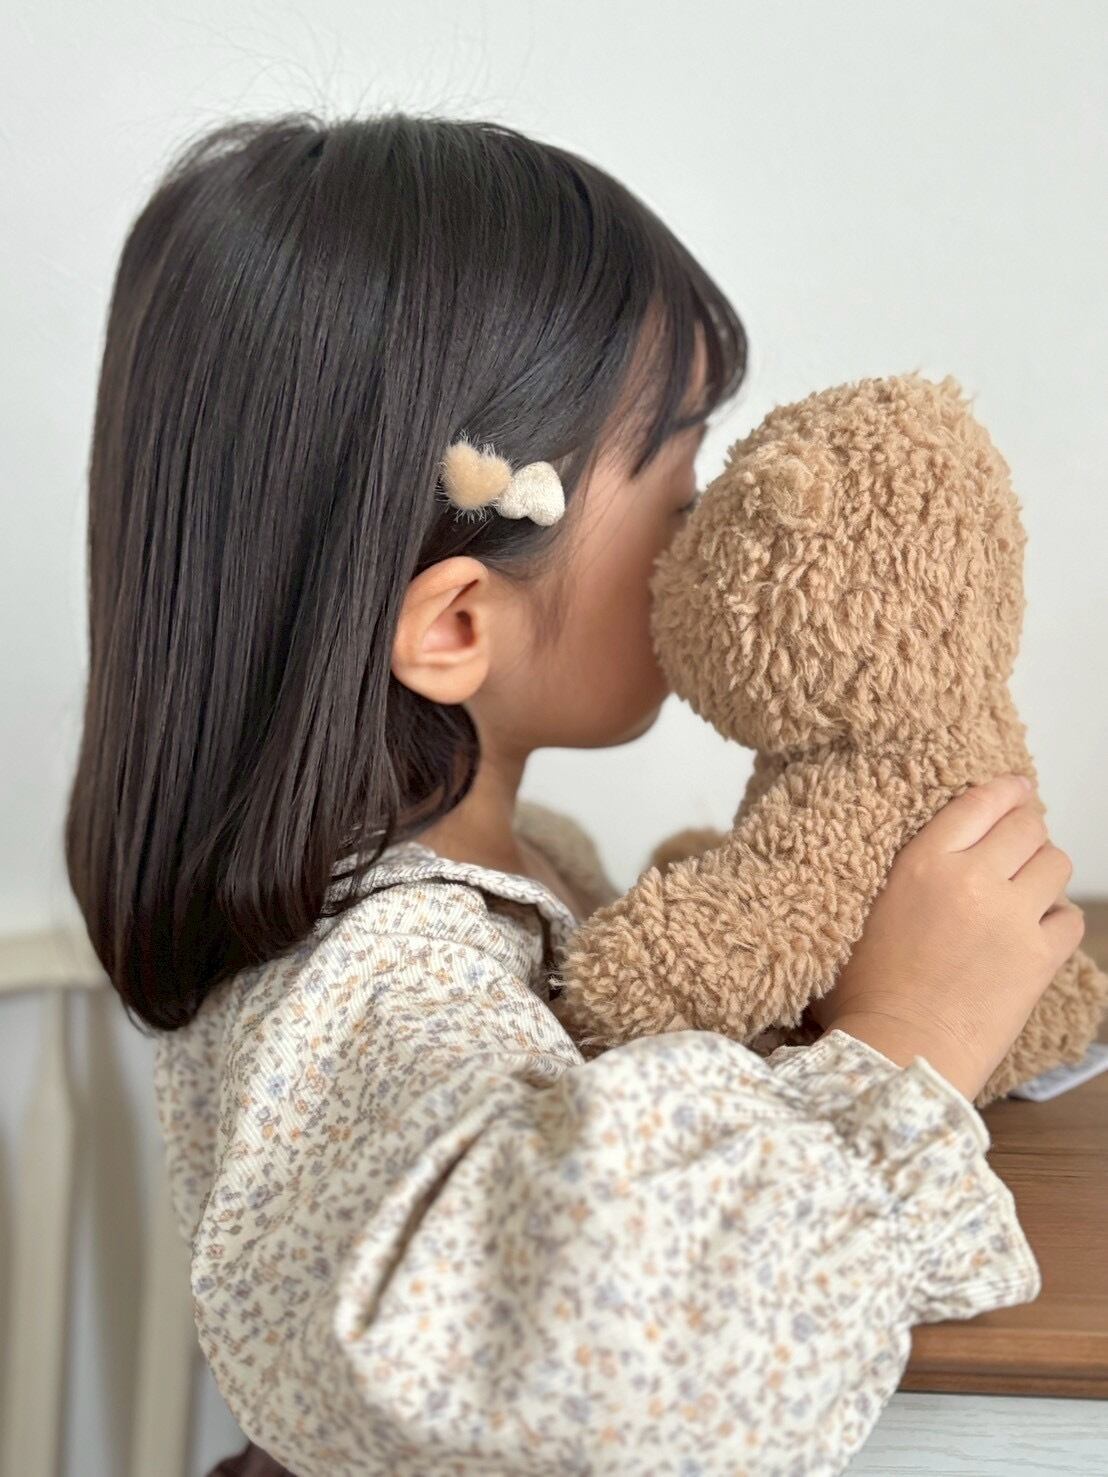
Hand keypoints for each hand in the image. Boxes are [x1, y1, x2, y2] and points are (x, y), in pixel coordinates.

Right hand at [812, 774, 1085, 1100]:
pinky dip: (1057, 918)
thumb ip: (901, 874)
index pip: (980, 803)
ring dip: (1043, 870)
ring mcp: (1011, 918)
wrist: (898, 1051)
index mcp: (923, 863)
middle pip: (1027, 827)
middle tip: (1020, 842)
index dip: (1005, 791)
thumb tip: (928, 857)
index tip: (1016, 790)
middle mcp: (973, 880)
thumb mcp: (864, 911)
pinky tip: (1036, 930)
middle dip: (1028, 828)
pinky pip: (1070, 918)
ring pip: (1055, 865)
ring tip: (1026, 887)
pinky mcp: (1039, 958)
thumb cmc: (865, 993)